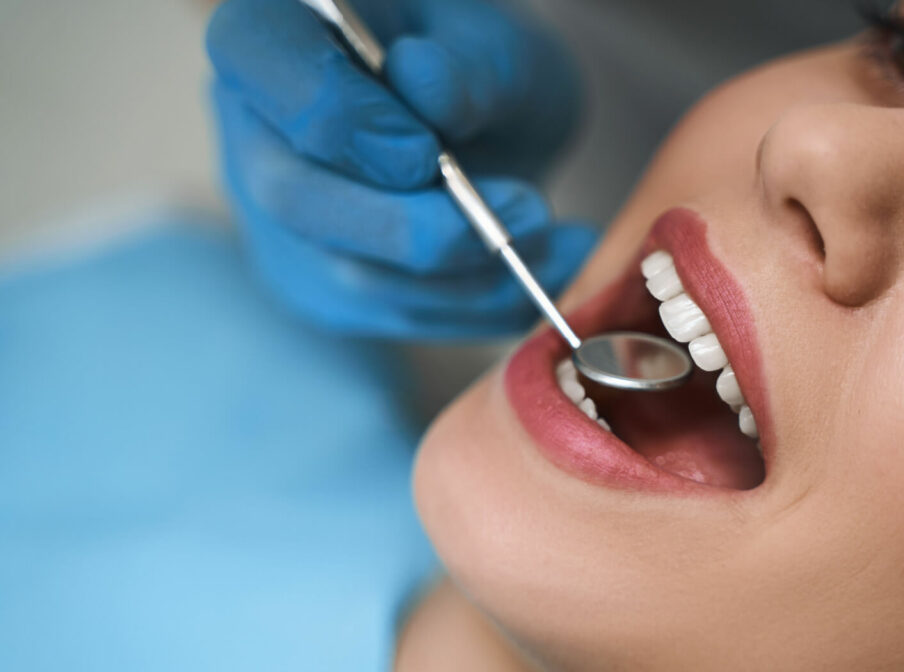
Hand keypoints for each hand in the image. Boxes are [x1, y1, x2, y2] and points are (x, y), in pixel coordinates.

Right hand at [206, 0, 594, 337]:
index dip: (339, 114)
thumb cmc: (478, 68)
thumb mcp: (494, 44)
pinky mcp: (326, 287)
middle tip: (528, 211)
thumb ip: (465, 65)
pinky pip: (396, 316)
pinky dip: (485, 305)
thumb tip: (422, 86)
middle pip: (293, 196)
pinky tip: (551, 269)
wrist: (487, 127)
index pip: (259, 60)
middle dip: (416, 225)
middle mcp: (257, 134)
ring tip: (559, 239)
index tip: (427, 149)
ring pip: (349, 276)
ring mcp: (280, 223)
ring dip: (469, 273)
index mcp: (274, 37)